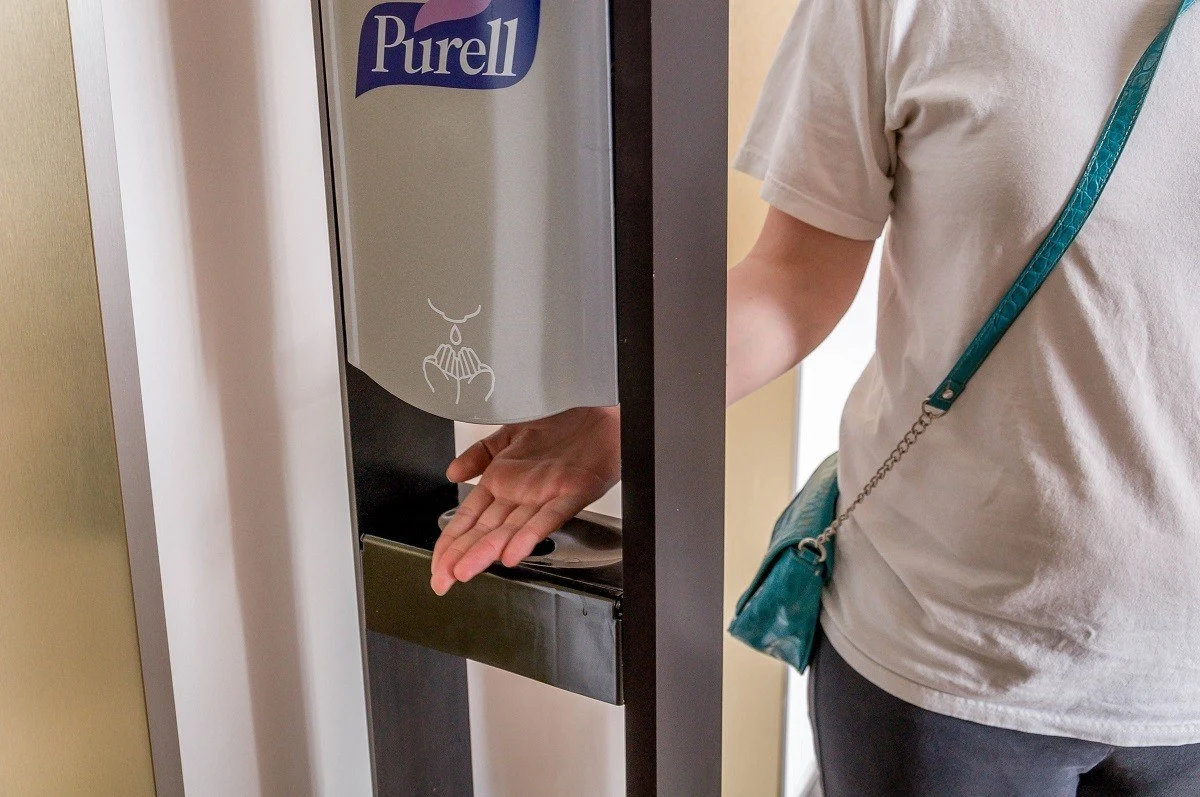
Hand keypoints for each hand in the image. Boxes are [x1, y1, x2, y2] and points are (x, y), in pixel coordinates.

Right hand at [430, 405, 620, 595]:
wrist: (600, 412)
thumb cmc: (560, 426)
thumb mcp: (509, 434)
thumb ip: (479, 454)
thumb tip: (452, 473)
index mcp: (503, 482)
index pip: (469, 519)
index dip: (451, 542)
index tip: (437, 566)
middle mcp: (522, 495)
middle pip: (486, 531)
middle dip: (462, 555)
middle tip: (443, 580)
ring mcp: (546, 496)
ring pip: (512, 530)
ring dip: (488, 551)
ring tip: (468, 570)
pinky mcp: (574, 492)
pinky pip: (550, 518)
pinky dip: (530, 536)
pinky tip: (513, 553)